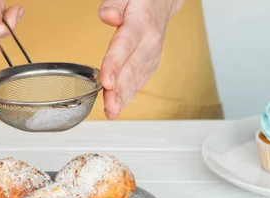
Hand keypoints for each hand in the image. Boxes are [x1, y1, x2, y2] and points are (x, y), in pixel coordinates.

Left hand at [99, 0, 183, 119]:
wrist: (162, 2)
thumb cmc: (141, 0)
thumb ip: (114, 3)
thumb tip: (107, 16)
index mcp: (140, 24)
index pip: (124, 46)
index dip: (114, 65)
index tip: (106, 81)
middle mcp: (149, 42)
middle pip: (132, 69)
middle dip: (120, 91)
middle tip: (110, 107)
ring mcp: (151, 55)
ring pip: (136, 80)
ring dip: (124, 98)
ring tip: (112, 113)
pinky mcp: (150, 65)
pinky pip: (139, 82)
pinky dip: (128, 96)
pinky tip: (118, 107)